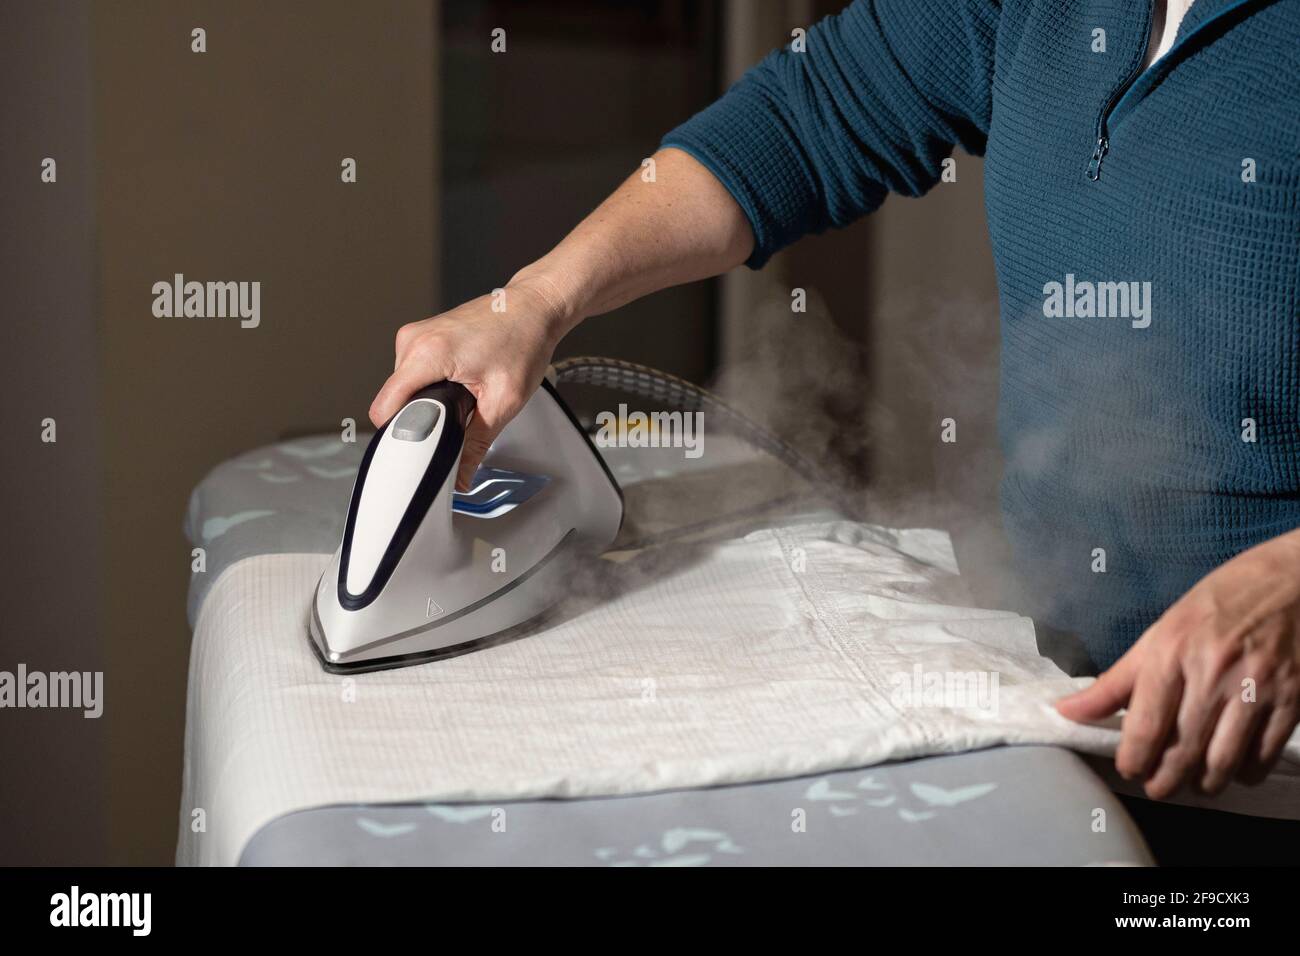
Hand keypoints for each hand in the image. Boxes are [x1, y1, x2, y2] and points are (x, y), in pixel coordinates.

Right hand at [369, 274, 571, 490]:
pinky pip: (413, 373)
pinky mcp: (423, 336)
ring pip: (404, 388)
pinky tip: (460, 382)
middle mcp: (413, 340)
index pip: (384, 408)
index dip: (397, 436)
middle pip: (394, 401)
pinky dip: (432, 385)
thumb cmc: (525, 340)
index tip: (417, 450)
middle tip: (456, 420)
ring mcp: (416, 335)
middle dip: (420, 419)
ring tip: (463, 394)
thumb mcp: (504, 401)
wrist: (534, 306)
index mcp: (427, 353)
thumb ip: (476, 443)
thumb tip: (460, 475)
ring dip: (428, 400)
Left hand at [1055, 530, 1299, 797]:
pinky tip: (1233, 769)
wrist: (1292, 580)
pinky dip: (1245, 773)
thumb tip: (1066, 711)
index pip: (1145, 726)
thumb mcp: (1160, 633)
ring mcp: (1255, 688)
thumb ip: (1115, 681)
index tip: (1129, 769)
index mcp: (1171, 652)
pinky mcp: (1292, 700)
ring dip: (1204, 784)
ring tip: (1193, 783)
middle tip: (1157, 787)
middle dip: (1165, 780)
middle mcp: (1212, 673)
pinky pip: (1263, 756)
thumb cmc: (1217, 605)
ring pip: (1223, 761)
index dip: (1133, 760)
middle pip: (1182, 750)